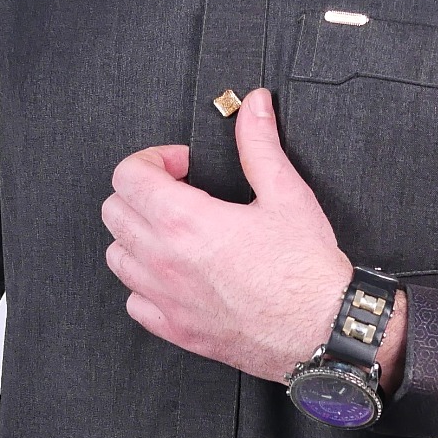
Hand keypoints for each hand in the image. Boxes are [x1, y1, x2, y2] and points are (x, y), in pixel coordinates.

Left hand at [102, 88, 404, 384]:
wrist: (323, 329)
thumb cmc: (307, 271)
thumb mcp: (286, 194)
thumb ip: (259, 144)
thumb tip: (253, 107)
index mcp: (186, 222)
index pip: (128, 176)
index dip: (152, 159)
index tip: (180, 165)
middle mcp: (166, 261)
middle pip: (114, 212)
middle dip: (141, 192)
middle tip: (176, 192)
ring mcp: (167, 299)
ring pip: (117, 257)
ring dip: (137, 236)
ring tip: (172, 231)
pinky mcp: (177, 329)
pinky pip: (135, 302)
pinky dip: (145, 284)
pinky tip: (175, 274)